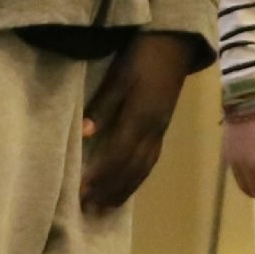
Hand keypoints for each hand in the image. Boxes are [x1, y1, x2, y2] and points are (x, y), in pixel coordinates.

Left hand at [81, 31, 195, 214]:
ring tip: (104, 208)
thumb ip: (102, 106)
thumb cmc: (141, 56)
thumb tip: (84, 134)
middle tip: (87, 209)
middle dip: (110, 190)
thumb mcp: (118, 76)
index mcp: (141, 117)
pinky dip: (136, 179)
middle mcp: (153, 131)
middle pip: (132, 169)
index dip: (100, 176)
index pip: (118, 155)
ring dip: (123, 190)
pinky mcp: (162, 129)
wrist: (174, 44)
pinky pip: (149, 162)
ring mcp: (160, 131)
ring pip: (143, 169)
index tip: (80, 191)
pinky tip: (125, 187)